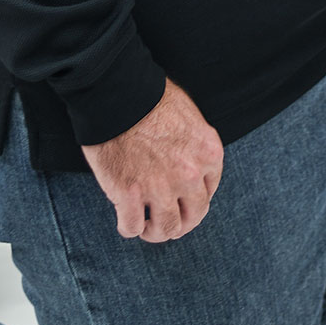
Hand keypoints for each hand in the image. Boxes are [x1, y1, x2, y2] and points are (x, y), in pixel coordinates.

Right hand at [81, 80, 224, 242]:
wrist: (116, 92)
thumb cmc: (149, 97)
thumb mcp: (189, 116)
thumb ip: (194, 146)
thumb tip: (192, 166)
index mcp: (208, 153)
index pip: (209, 192)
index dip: (193, 199)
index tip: (182, 202)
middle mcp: (189, 174)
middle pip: (193, 217)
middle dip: (180, 222)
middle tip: (166, 221)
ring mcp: (160, 187)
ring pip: (166, 229)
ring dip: (156, 232)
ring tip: (146, 227)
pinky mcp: (129, 195)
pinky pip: (132, 227)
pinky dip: (128, 227)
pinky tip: (125, 219)